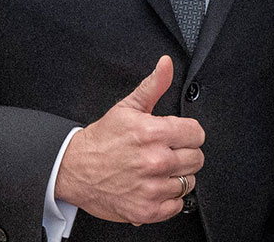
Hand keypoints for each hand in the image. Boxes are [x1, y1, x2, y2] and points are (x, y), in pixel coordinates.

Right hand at [55, 55, 204, 224]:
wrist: (76, 169)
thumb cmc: (103, 139)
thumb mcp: (128, 106)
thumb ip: (154, 84)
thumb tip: (166, 64)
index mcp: (152, 132)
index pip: (197, 133)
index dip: (188, 132)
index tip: (178, 134)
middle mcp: (155, 161)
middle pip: (197, 158)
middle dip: (185, 153)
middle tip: (167, 150)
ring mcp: (152, 188)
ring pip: (189, 182)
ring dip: (177, 176)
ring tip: (158, 168)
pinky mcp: (148, 210)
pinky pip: (177, 205)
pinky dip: (168, 198)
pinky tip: (154, 185)